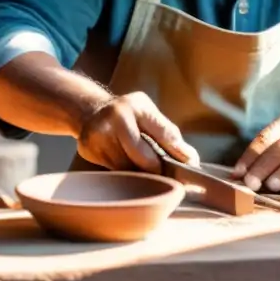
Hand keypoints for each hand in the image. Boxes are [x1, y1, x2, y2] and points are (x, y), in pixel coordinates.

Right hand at [77, 91, 198, 172]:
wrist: (90, 111)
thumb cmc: (129, 115)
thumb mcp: (149, 115)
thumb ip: (168, 135)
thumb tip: (192, 161)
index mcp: (138, 105)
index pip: (164, 133)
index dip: (178, 153)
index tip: (189, 167)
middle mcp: (117, 116)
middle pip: (142, 156)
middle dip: (155, 168)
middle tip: (162, 174)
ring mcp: (99, 132)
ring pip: (127, 167)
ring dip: (138, 173)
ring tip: (142, 170)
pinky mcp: (87, 148)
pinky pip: (112, 170)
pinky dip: (122, 172)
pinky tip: (123, 165)